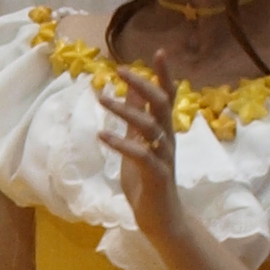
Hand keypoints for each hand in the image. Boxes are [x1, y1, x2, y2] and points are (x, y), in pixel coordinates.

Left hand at [102, 61, 182, 236]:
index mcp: (164, 130)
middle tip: (121, 69)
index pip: (167, 96)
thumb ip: (136, 118)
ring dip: (125, 110)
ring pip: (149, 126)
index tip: (158, 52)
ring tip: (102, 98)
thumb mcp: (138, 143)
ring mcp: (163, 157)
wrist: (160, 218)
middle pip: (160, 104)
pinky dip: (121, 143)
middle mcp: (167, 139)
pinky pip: (140, 155)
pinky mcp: (156, 175)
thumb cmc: (148, 180)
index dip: (164, 75)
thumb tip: (129, 90)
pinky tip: (102, 135)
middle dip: (143, 84)